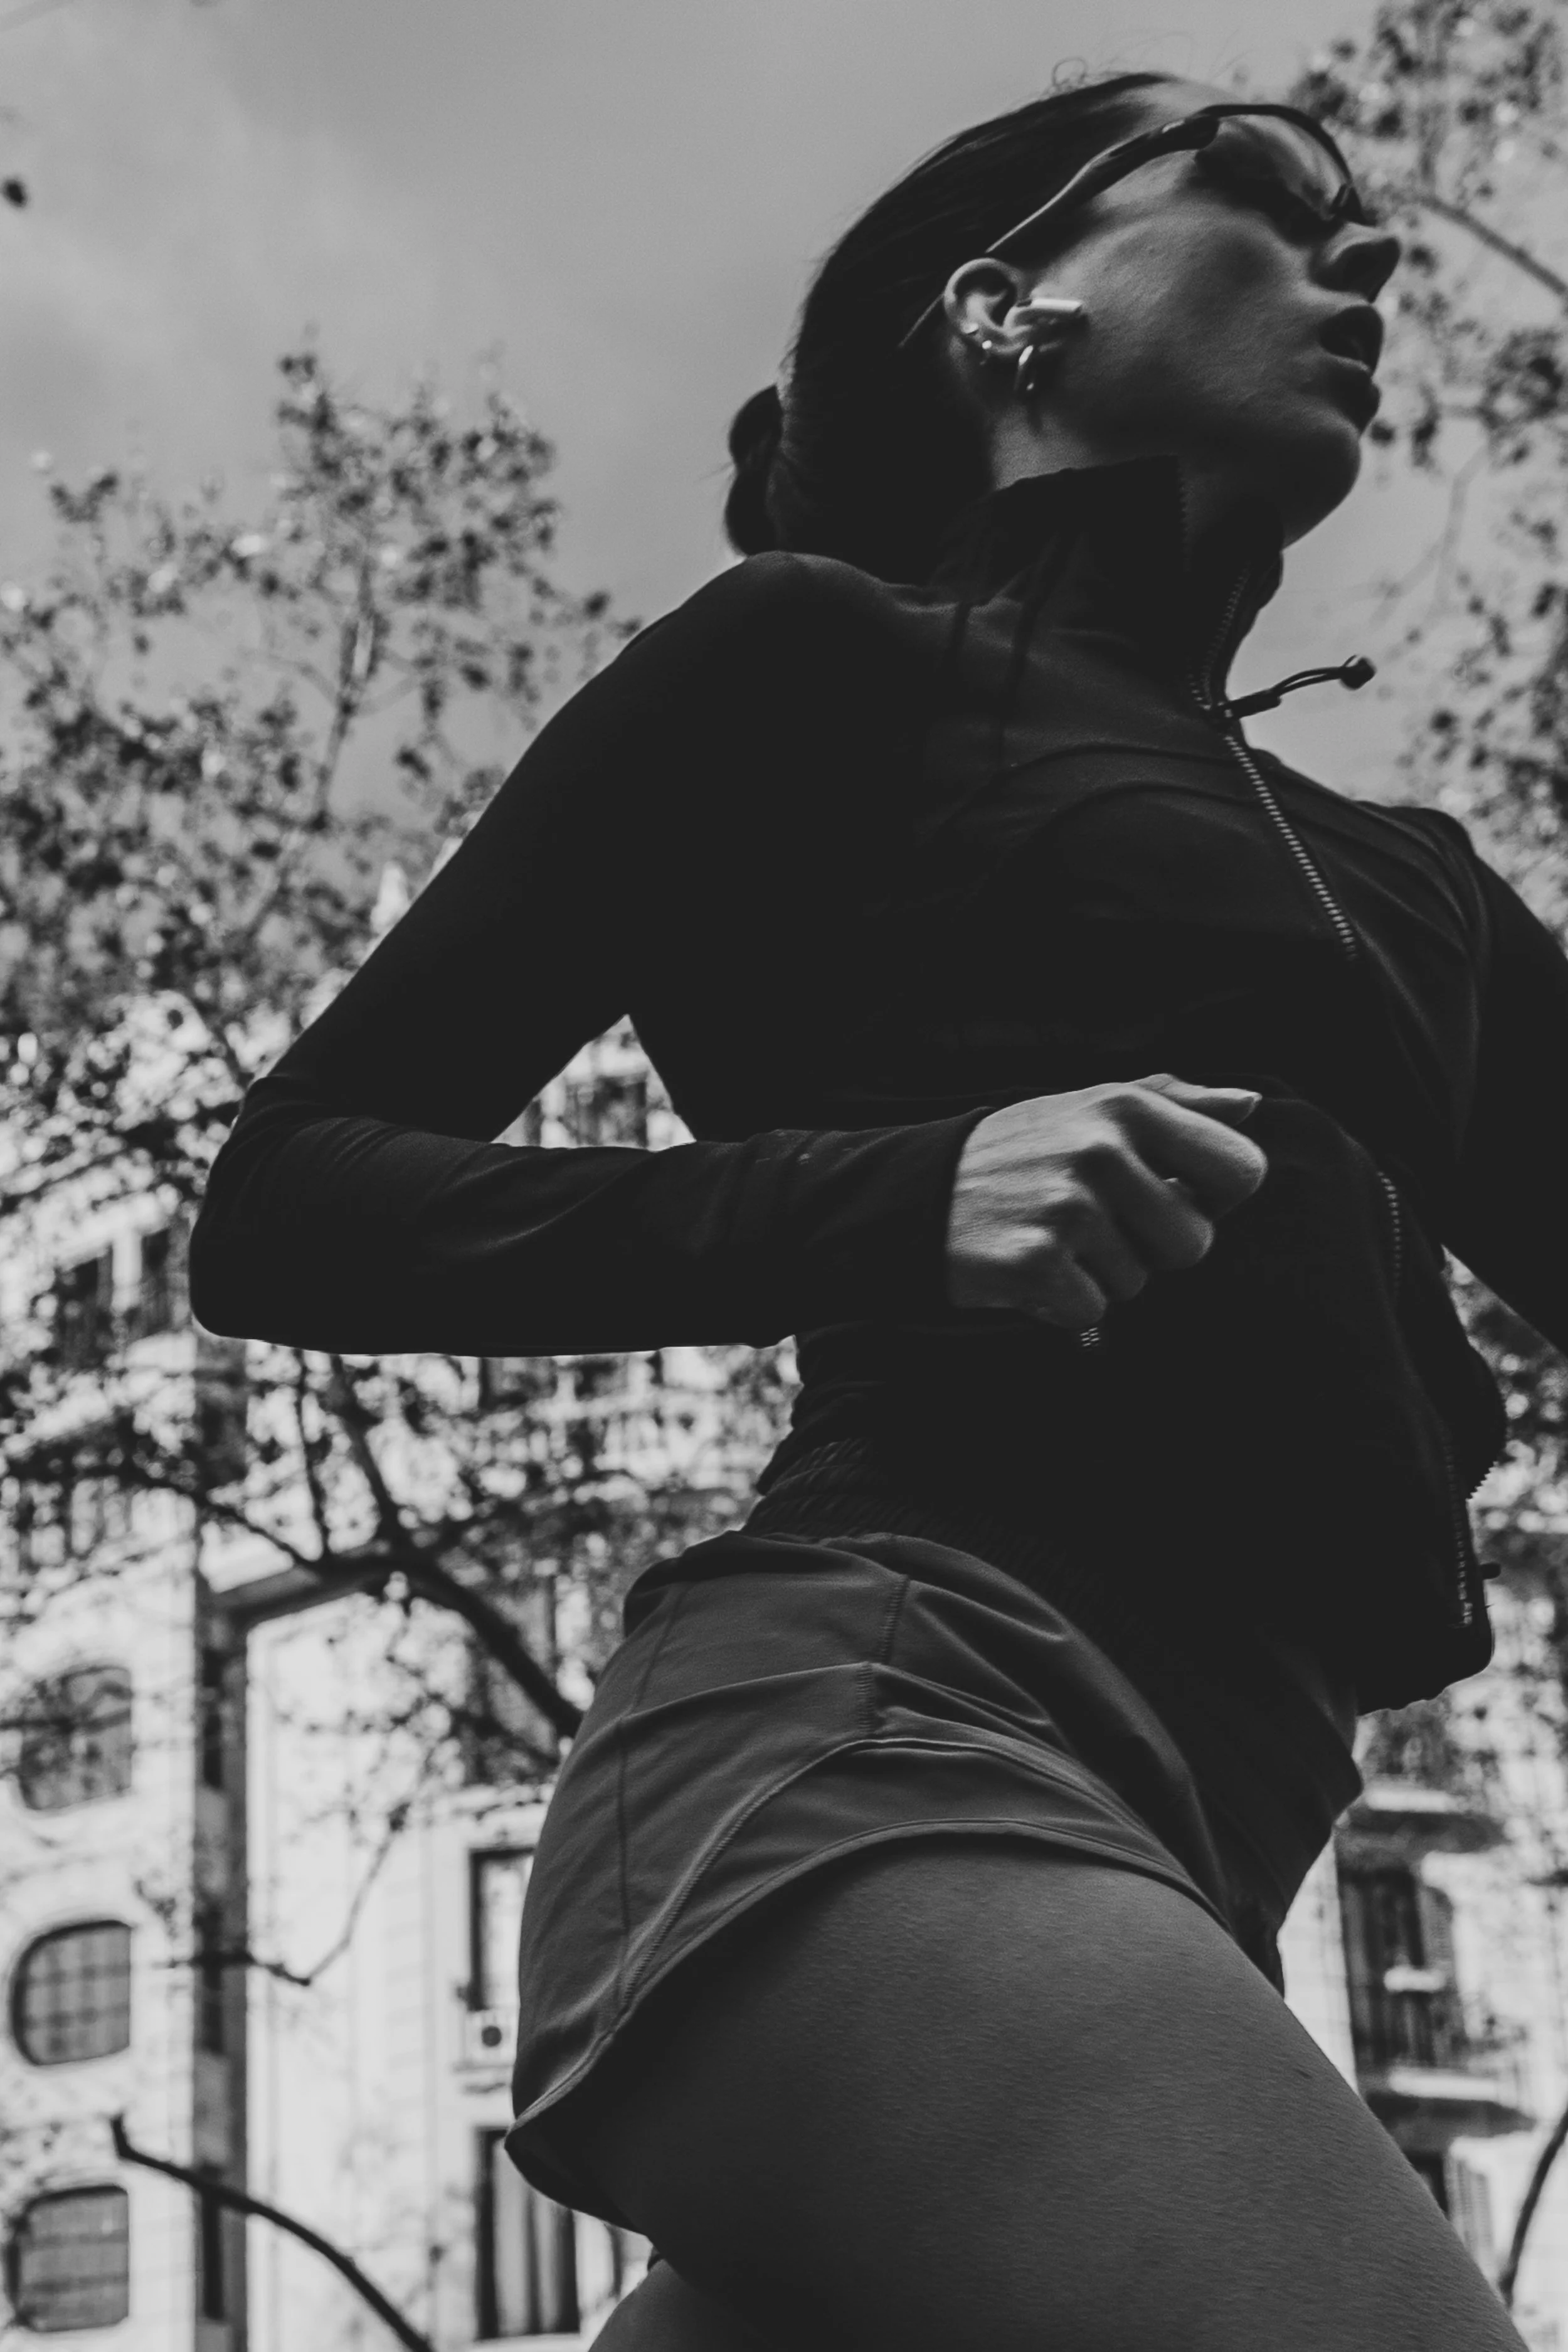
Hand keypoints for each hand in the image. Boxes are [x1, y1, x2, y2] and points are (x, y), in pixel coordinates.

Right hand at [944, 1075, 1268, 1329]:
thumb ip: (1175, 1101)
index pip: (1241, 1170)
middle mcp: (1101, 1151)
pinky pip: (1094, 1312)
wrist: (918, 1192)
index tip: (1170, 1196)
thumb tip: (1251, 1105)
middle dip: (1152, 1248)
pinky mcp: (1036, 1262)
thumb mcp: (1092, 1106)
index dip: (1214, 1198)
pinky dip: (1063, 1304)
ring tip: (1054, 1238)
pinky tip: (1031, 1269)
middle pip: (1194, 1243)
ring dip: (1101, 1275)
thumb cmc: (1025, 1151)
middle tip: (1097, 1224)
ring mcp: (1068, 1208)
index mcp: (1127, 1106)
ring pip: (1140, 1282)